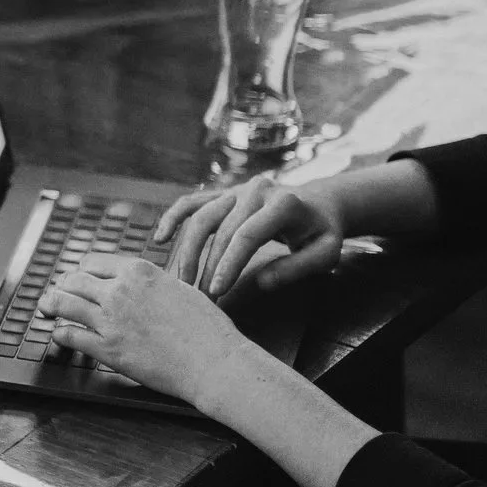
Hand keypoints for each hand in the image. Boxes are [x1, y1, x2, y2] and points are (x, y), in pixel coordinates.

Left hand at [39, 252, 261, 404]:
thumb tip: (140, 281)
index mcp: (138, 271)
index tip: (78, 278)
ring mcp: (110, 319)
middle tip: (57, 292)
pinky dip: (59, 334)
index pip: (93, 262)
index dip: (81, 270)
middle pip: (73, 280)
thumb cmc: (207, 329)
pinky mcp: (107, 348)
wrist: (214, 362)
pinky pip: (68, 335)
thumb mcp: (181, 288)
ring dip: (50, 304)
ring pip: (62, 302)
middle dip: (63, 286)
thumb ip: (154, 282)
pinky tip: (59, 335)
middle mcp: (119, 290)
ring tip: (46, 308)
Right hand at [157, 177, 344, 297]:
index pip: (247, 235)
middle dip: (206, 265)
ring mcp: (236, 189)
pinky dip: (173, 217)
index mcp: (283, 203)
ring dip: (187, 250)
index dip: (229, 264)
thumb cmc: (321, 232)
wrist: (317, 204)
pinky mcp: (222, 193)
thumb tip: (262, 283)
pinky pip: (191, 202)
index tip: (217, 291)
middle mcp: (255, 190)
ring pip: (201, 216)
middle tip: (198, 297)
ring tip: (181, 280)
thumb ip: (297, 267)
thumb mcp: (325, 252)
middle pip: (220, 228)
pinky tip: (160, 238)